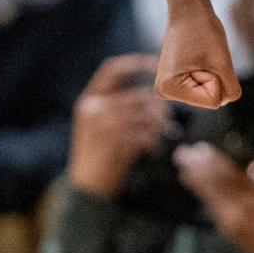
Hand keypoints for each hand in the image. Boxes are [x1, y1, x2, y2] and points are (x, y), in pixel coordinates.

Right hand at [68, 53, 169, 197]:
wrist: (86, 189)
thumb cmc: (98, 155)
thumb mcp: (96, 125)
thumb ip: (116, 104)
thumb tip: (154, 92)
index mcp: (87, 100)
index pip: (112, 68)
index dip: (137, 62)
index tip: (158, 64)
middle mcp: (92, 108)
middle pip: (139, 95)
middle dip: (158, 106)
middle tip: (166, 119)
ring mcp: (102, 125)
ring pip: (146, 114)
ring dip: (159, 125)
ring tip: (161, 134)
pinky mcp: (115, 142)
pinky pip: (146, 133)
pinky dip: (155, 141)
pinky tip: (154, 149)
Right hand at [156, 1, 240, 108]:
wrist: (188, 7)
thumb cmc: (204, 29)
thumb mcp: (223, 62)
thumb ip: (230, 88)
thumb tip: (228, 100)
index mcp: (169, 89)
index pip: (214, 100)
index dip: (217, 76)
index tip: (202, 56)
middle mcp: (165, 91)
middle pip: (210, 98)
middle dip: (214, 75)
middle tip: (201, 54)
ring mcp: (169, 87)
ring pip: (209, 92)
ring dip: (212, 72)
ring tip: (198, 54)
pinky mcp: (176, 79)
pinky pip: (205, 85)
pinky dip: (208, 70)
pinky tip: (196, 55)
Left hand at [173, 145, 253, 252]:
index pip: (228, 170)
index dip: (212, 159)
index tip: (200, 149)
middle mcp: (243, 205)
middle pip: (214, 183)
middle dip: (197, 168)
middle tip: (183, 155)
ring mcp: (236, 221)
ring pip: (211, 198)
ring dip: (197, 184)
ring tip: (185, 173)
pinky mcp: (234, 235)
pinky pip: (216, 213)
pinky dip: (208, 201)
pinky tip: (203, 195)